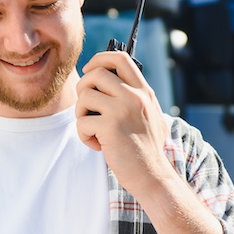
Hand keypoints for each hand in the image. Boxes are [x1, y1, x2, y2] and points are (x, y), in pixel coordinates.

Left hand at [75, 50, 171, 199]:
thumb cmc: (146, 148)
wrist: (153, 175)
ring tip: (94, 130)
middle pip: (95, 73)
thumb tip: (105, 76)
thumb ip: (133, 96)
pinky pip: (81, 122)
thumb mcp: (149, 115)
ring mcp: (123, 110)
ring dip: (81, 115)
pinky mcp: (110, 127)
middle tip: (88, 109)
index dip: (99, 60)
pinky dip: (84, 136)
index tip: (91, 72)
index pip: (120, 58)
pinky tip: (98, 146)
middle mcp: (134, 96)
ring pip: (84, 97)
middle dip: (83, 89)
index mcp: (143, 91)